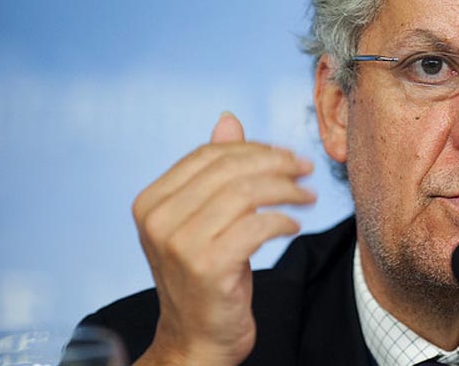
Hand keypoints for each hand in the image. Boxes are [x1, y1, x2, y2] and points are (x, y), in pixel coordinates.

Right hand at [131, 112, 314, 365]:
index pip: (208, 155)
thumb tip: (228, 119)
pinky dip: (283, 220)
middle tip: (305, 170)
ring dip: (287, 190)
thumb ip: (215, 171)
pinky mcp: (207, 266)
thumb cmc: (205, 275)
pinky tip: (293, 224)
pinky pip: (257, 226)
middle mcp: (158, 219)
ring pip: (246, 194)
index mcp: (151, 201)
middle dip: (276, 164)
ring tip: (307, 196)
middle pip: (230, 170)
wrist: (196, 340)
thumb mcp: (205, 219)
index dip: (253, 148)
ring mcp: (179, 244)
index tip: (286, 155)